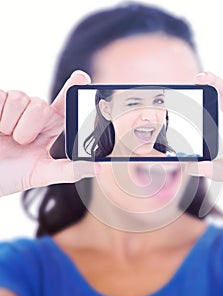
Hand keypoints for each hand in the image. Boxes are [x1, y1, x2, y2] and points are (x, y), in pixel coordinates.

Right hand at [0, 71, 96, 196]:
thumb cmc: (9, 174)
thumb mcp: (40, 174)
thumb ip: (68, 171)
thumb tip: (97, 168)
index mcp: (48, 128)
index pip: (64, 105)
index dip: (73, 88)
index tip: (81, 77)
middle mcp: (32, 114)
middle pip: (42, 105)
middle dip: (30, 128)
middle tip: (19, 142)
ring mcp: (12, 106)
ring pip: (21, 99)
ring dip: (12, 124)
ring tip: (4, 136)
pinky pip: (1, 96)